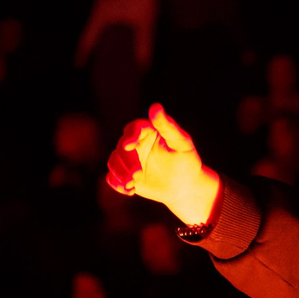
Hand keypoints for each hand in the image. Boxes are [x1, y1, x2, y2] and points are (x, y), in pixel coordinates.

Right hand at [105, 105, 220, 225]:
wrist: (185, 186)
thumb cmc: (186, 161)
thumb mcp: (181, 143)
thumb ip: (168, 126)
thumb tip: (155, 107)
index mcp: (148, 132)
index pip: (133, 129)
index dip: (130, 136)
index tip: (129, 145)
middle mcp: (135, 144)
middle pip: (121, 148)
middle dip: (126, 161)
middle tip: (137, 174)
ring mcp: (128, 160)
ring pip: (113, 162)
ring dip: (119, 173)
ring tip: (131, 184)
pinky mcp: (125, 176)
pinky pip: (112, 178)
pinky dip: (116, 184)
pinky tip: (129, 191)